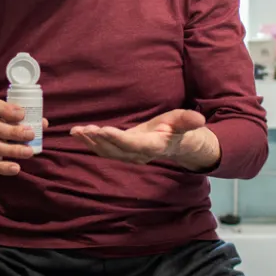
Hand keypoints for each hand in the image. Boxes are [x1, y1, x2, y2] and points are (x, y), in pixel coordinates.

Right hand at [0, 99, 47, 183]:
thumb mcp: (2, 126)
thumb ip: (20, 122)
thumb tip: (43, 123)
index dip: (7, 109)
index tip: (22, 114)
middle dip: (14, 131)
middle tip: (31, 134)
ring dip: (13, 149)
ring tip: (29, 152)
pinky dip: (4, 167)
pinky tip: (16, 168)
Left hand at [72, 110, 216, 168]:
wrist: (178, 143)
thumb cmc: (180, 129)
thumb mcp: (185, 121)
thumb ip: (188, 121)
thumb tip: (199, 120)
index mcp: (153, 146)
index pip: (132, 144)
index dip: (117, 139)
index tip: (102, 129)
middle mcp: (139, 154)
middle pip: (115, 150)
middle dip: (99, 140)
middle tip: (85, 129)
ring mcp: (130, 156)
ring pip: (107, 152)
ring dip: (91, 143)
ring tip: (77, 132)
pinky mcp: (122, 153)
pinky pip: (104, 151)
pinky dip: (90, 143)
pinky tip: (78, 134)